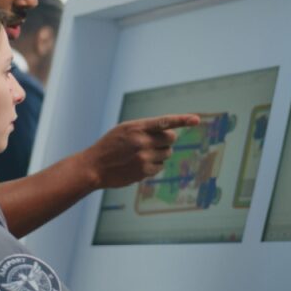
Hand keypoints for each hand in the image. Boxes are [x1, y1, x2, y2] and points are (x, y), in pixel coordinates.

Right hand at [82, 114, 200, 188]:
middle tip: (155, 142)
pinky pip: (160, 166)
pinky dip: (154, 165)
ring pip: (166, 153)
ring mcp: (144, 157)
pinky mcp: (144, 171)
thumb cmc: (110, 145)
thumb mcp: (124, 129)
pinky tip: (139, 164)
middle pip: (171, 138)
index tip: (196, 119)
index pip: (164, 121)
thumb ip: (145, 128)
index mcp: (136, 127)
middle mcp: (142, 141)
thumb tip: (170, 132)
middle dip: (167, 140)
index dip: (182, 119)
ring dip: (159, 153)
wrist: (94, 166)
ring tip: (141, 154)